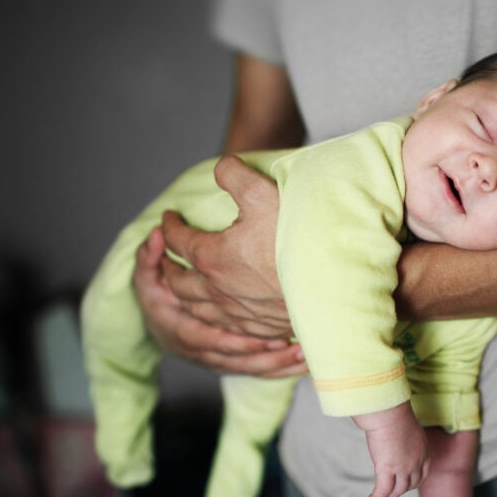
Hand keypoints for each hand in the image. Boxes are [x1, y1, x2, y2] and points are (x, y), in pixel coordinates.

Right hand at [132, 223, 304, 375]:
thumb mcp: (147, 277)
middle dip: (265, 355)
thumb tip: (156, 235)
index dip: (232, 341)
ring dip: (279, 363)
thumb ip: (150, 258)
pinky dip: (284, 369)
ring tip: (304, 353)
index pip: (205, 339)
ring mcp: (219, 360)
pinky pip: (261, 371)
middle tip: (293, 346)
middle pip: (236, 360)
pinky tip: (306, 362)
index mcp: (181, 332)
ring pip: (251, 368)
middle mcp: (202, 352)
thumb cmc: (158, 297)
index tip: (261, 337)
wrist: (162, 322)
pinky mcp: (235, 363)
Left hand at [161, 155, 291, 339]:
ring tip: (183, 286)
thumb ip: (234, 175)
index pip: (178, 240)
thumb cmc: (296, 239)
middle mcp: (217, 290)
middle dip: (167, 266)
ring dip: (183, 295)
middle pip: (178, 281)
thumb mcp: (262, 193)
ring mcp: (237, 313)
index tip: (168, 217)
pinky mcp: (257, 328)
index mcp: (212, 258)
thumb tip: (221, 168)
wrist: (331, 283)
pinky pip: (222, 327)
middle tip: (165, 256)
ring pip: (196, 308)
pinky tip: (217, 313)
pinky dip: (210, 317)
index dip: (169, 225)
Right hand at [352, 402, 429, 496]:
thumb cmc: (394, 413)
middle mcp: (415, 462)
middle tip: (391, 492)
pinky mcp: (387, 470)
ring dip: (388, 496)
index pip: (423, 474)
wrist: (389, 413)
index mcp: (423, 451)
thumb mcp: (407, 427)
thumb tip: (394, 435)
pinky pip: (383, 490)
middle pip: (410, 484)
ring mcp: (402, 468)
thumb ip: (404, 436)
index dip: (414, 482)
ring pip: (397, 490)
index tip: (406, 483)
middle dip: (401, 490)